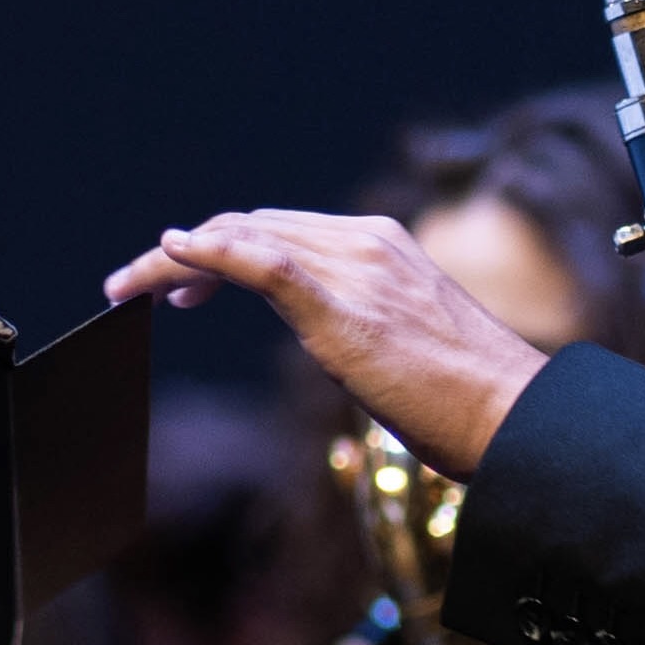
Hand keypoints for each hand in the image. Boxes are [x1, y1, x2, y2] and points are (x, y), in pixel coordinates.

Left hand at [102, 212, 549, 477]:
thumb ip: (361, 323)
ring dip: (174, 260)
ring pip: (243, 239)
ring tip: (129, 288)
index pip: (279, 229)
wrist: (515, 418)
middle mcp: (365, 243)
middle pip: (250, 226)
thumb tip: (335, 338)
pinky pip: (262, 263)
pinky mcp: (343, 307)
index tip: (179, 284)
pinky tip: (170, 258)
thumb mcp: (406, 344)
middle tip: (136, 288)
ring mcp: (355, 270)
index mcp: (383, 244)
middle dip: (184, 253)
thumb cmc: (469, 399)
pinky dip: (208, 254)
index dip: (219, 248)